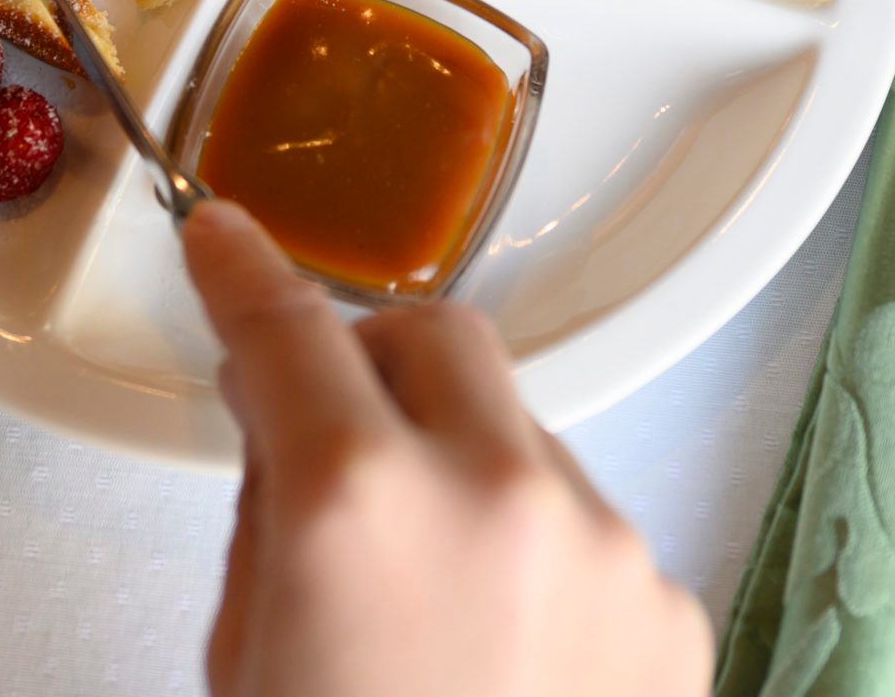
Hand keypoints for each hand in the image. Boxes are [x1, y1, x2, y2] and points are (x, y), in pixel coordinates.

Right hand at [182, 201, 711, 696]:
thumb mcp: (248, 659)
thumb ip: (272, 516)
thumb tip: (288, 425)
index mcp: (355, 506)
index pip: (285, 327)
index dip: (242, 272)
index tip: (225, 240)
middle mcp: (495, 494)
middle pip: (435, 334)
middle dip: (373, 359)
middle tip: (330, 425)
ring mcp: (603, 545)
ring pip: (519, 433)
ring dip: (462, 471)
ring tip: (426, 603)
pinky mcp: (669, 605)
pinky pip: (587, 526)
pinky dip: (537, 556)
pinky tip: (502, 655)